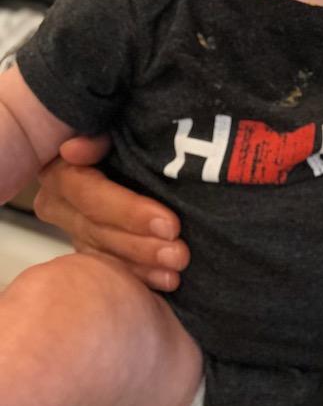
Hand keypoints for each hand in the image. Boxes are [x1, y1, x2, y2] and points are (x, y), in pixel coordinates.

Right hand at [35, 135, 189, 290]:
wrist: (131, 146)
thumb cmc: (127, 128)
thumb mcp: (113, 122)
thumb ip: (96, 132)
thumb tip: (76, 148)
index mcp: (61, 171)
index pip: (90, 196)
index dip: (129, 212)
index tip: (170, 223)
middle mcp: (60, 204)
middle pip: (99, 230)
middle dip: (143, 245)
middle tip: (180, 253)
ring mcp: (75, 229)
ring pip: (105, 254)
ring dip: (143, 265)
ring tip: (176, 270)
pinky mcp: (92, 248)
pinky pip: (110, 269)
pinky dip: (139, 276)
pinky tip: (165, 283)